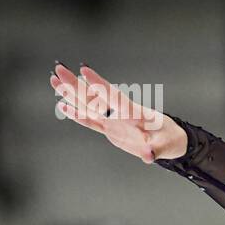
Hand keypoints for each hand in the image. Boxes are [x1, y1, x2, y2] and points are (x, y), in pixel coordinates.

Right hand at [49, 64, 186, 163]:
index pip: (113, 96)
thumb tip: (148, 155)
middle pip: (94, 96)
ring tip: (54, 80)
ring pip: (88, 105)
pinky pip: (91, 120)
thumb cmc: (170, 140)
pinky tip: (62, 105)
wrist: (170, 141)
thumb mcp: (166, 146)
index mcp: (133, 113)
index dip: (98, 83)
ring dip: (71, 94)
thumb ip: (155, 150)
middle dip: (75, 84)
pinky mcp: (110, 129)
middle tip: (58, 68)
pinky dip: (77, 114)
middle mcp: (120, 113)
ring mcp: (113, 120)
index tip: (83, 69)